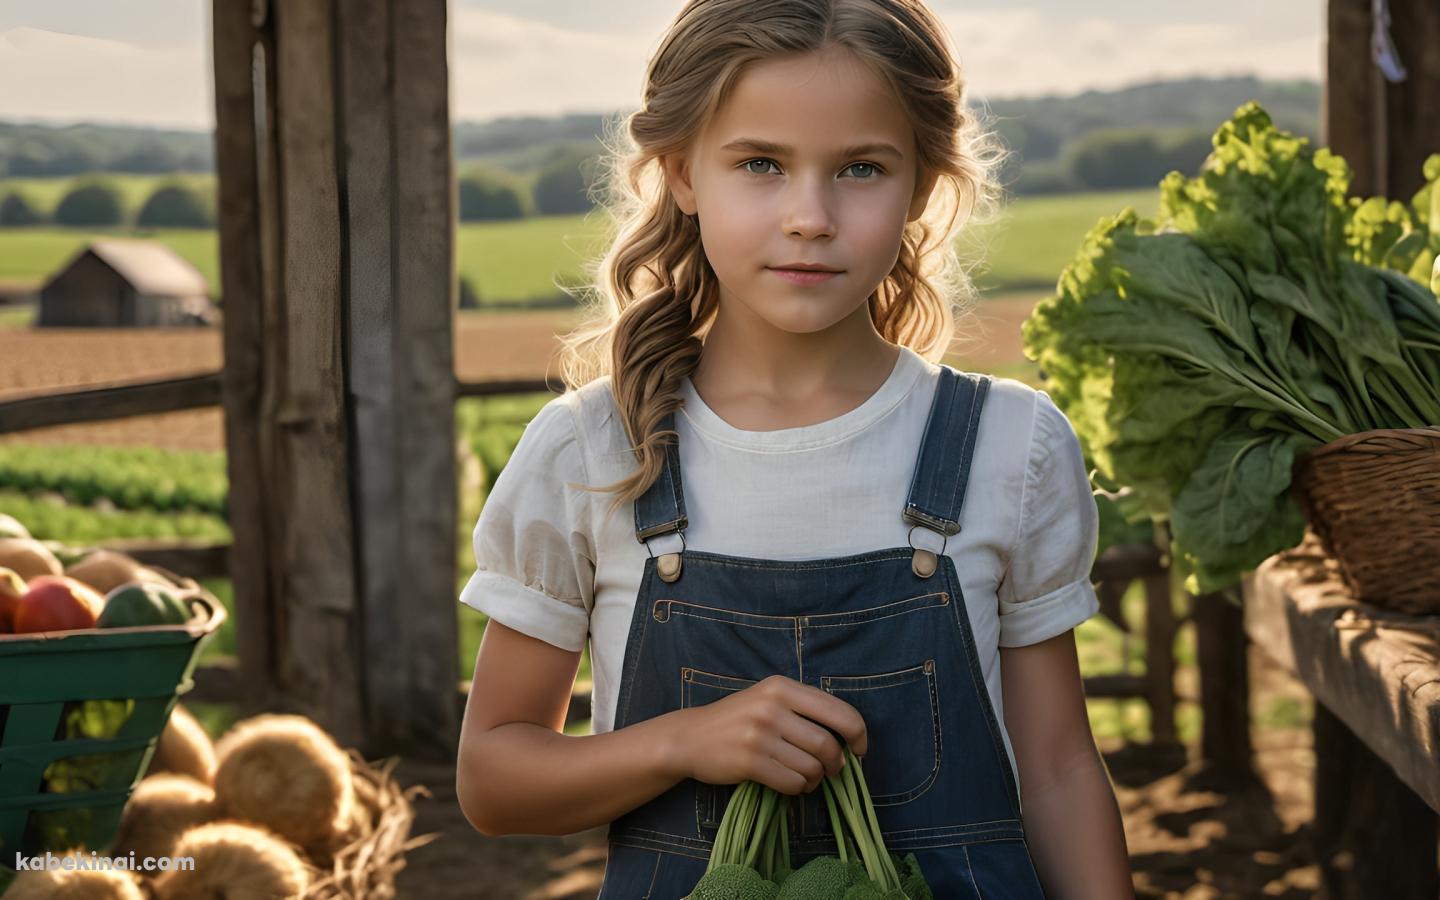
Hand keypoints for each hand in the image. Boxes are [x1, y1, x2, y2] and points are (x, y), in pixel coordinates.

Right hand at [665, 675, 867, 795]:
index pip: (839, 712)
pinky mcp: (749, 762)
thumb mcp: (768, 700)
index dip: (858, 734)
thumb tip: (847, 742)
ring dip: (815, 779)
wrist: (689, 737)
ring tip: (806, 778)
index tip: (860, 750)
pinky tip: (790, 784)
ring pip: (811, 767)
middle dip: (836, 764)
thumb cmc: (736, 720)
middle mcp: (772, 707)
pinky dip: (798, 789)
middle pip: (827, 744)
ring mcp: (759, 735)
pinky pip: (792, 783)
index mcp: (782, 687)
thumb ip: (805, 710)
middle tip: (831, 771)